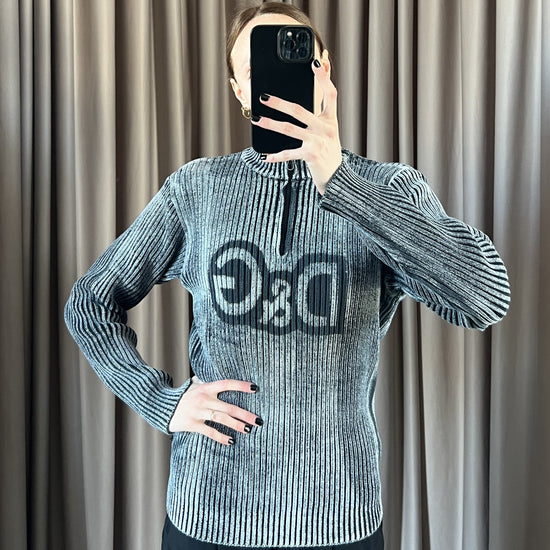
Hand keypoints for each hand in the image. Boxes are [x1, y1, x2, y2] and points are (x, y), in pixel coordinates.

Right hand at [168, 375, 261, 445]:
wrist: (162, 405)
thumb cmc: (183, 396)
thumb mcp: (194, 385)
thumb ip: (206, 380)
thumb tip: (216, 374)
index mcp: (206, 387)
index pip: (227, 384)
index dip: (241, 386)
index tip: (255, 389)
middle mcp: (204, 398)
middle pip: (229, 407)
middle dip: (245, 414)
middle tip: (259, 420)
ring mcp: (198, 411)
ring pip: (221, 419)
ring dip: (236, 425)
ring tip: (249, 430)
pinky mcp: (192, 424)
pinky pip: (209, 431)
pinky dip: (221, 437)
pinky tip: (231, 441)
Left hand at [250, 49, 341, 194]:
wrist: (337, 178)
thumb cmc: (328, 153)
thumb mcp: (329, 131)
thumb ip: (321, 114)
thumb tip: (306, 101)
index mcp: (330, 120)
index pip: (330, 94)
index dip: (323, 77)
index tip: (315, 62)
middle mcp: (326, 129)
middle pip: (299, 110)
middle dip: (279, 103)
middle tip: (263, 97)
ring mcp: (318, 142)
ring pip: (289, 129)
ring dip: (270, 124)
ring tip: (257, 120)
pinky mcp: (311, 156)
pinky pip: (289, 154)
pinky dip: (276, 156)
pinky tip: (265, 156)